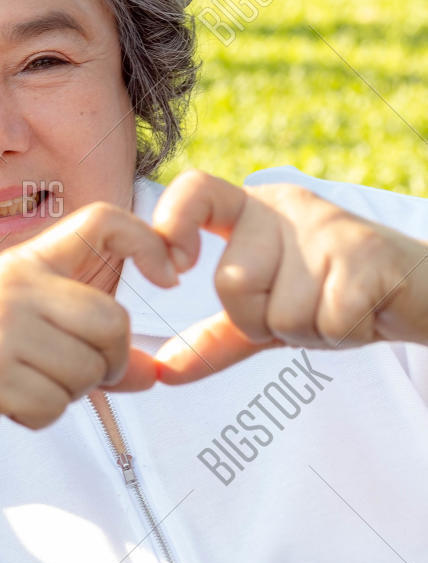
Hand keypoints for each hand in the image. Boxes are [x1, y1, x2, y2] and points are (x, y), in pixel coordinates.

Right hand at [0, 202, 177, 454]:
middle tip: (72, 376)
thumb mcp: (30, 332)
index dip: (147, 239)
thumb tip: (158, 374)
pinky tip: (8, 404)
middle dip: (107, 363)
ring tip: (27, 385)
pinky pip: (53, 405)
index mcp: (24, 262)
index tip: (171, 275)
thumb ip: (93, 345)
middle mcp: (10, 285)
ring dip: (69, 394)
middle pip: (113, 321)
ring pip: (88, 371)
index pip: (100, 221)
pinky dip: (39, 417)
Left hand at [151, 170, 427, 382]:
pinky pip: (327, 322)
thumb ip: (215, 338)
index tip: (172, 271)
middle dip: (263, 320)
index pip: (194, 190)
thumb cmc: (340, 297)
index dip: (172, 226)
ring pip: (279, 312)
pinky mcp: (368, 254)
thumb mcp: (271, 315)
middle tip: (305, 306)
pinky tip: (362, 312)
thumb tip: (161, 371)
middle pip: (231, 282)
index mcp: (251, 209)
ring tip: (336, 307)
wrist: (425, 296)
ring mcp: (327, 227)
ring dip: (308, 330)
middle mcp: (284, 208)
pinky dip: (341, 334)